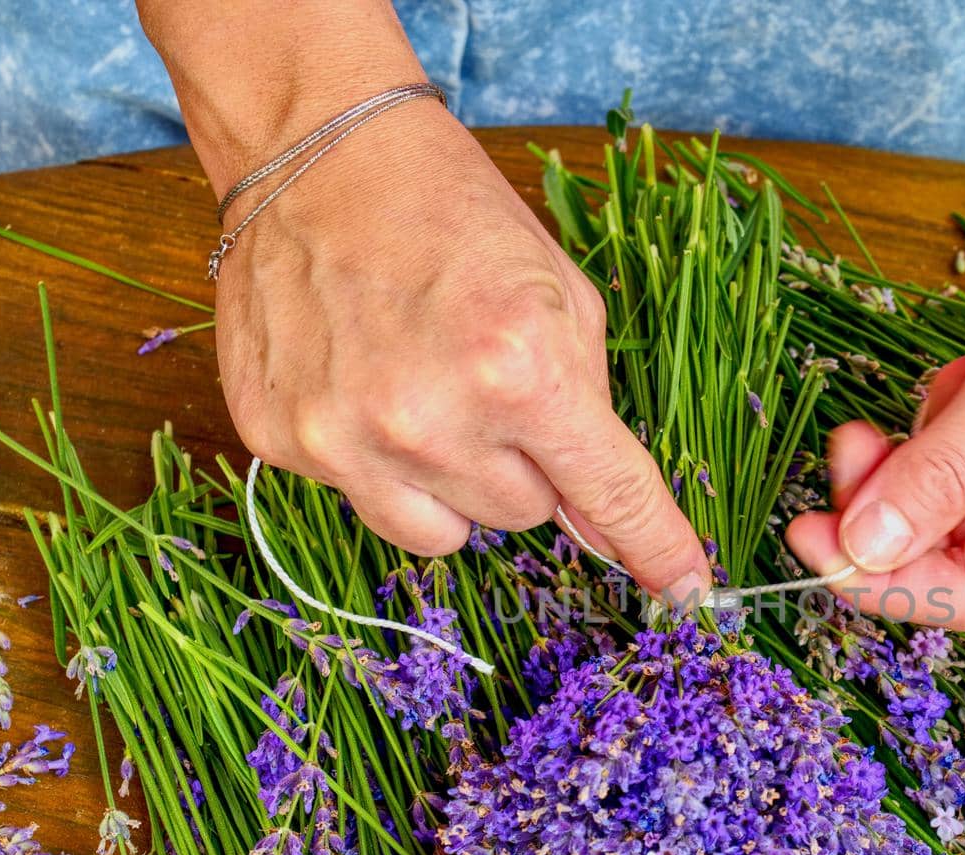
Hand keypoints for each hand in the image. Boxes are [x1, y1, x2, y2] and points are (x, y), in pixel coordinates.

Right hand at [213, 102, 709, 600]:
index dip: (654, 547)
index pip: (608, 496)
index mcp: (520, 369)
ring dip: (456, 484)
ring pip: (445, 535)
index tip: (683, 589)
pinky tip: (364, 384)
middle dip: (525, 466)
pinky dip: (379, 463)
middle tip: (493, 391)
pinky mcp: (281, 442)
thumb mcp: (564, 302)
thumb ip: (592, 421)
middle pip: (523, 517)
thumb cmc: (456, 218)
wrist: (317, 154)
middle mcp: (429, 420)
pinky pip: (368, 502)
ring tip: (429, 397)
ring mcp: (344, 439)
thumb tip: (612, 535)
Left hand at [787, 131, 964, 630]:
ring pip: (933, 504)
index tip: (811, 542)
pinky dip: (920, 426)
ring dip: (892, 472)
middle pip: (946, 555)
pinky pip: (940, 450)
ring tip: (877, 420)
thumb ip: (944, 472)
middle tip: (839, 457)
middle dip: (881, 518)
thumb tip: (865, 551)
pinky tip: (948, 376)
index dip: (887, 581)